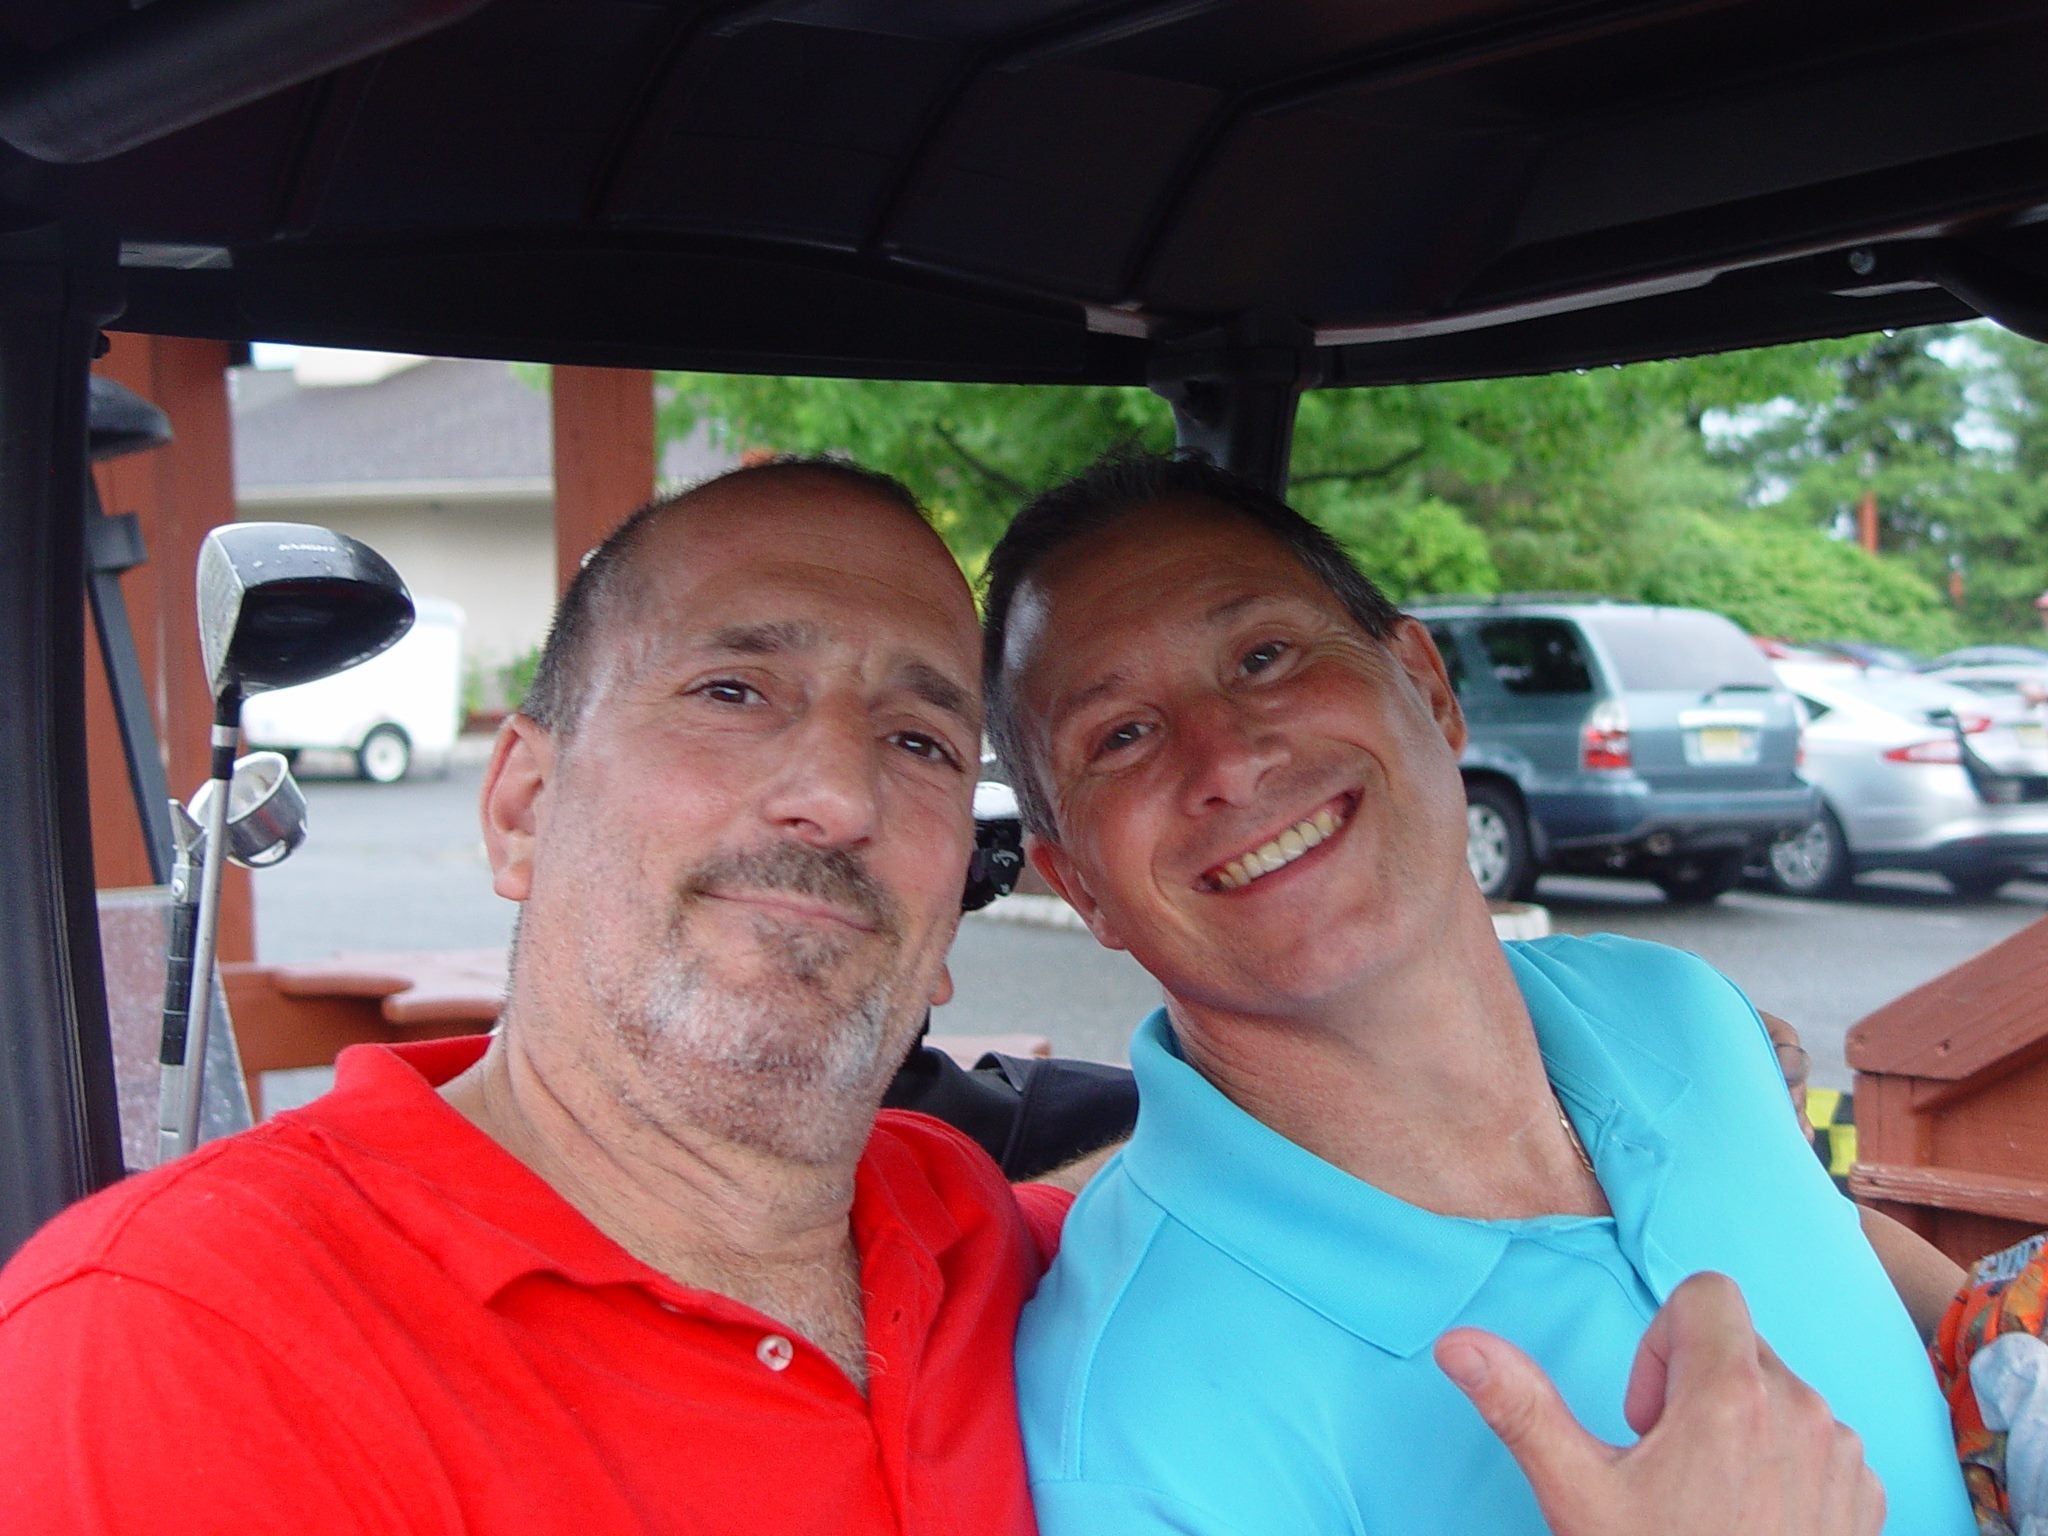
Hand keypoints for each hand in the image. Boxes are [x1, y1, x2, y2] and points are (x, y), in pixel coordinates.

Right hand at [1434, 1272, 1884, 1535]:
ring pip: (1779, 1393)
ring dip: (1741, 1426)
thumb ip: (1522, 1406)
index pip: (1705, 1291)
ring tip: (1709, 1499)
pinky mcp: (1867, 1497)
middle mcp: (1805, 1410)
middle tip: (1668, 1466)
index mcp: (1734, 1394)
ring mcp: (1845, 1456)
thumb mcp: (1579, 1496)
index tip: (1648, 1416)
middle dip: (1693, 1386)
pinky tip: (1751, 1520)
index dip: (1661, 1343)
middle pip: (1736, 1343)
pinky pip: (1820, 1442)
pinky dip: (1784, 1464)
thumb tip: (1456, 1344)